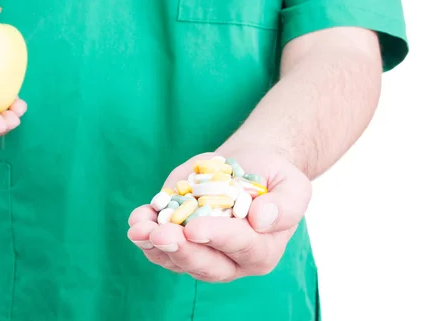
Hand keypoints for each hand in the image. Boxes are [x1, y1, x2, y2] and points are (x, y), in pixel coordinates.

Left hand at [127, 149, 311, 281]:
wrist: (249, 166)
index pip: (241, 247)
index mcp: (262, 250)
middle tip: (160, 234)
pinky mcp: (182, 240)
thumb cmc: (274, 176)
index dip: (218, 238)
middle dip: (181, 250)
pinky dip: (146, 233)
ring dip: (155, 245)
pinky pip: (161, 246)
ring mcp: (203, 252)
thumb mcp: (293, 185)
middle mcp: (231, 260)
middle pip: (206, 264)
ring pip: (177, 259)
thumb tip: (260, 220)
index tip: (195, 228)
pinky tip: (138, 219)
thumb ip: (285, 205)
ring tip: (139, 227)